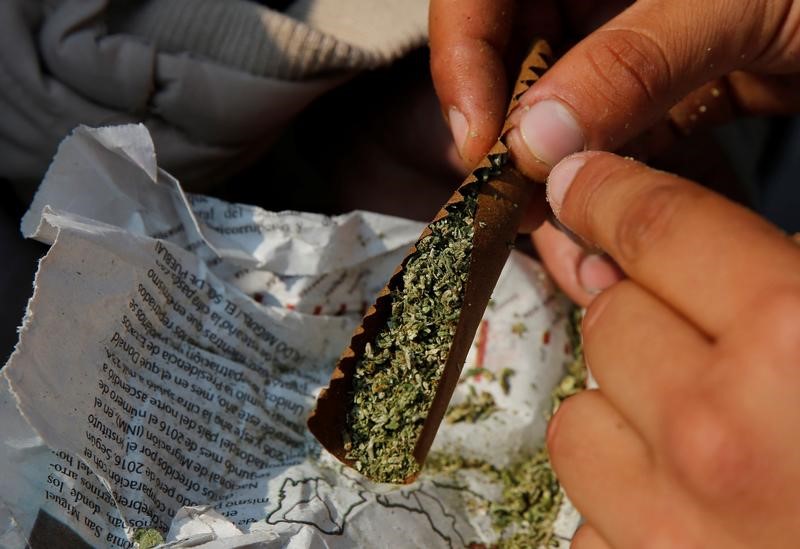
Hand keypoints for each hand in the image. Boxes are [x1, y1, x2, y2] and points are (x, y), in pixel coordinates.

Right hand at [430, 0, 799, 305]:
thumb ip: (634, 58)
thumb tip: (531, 142)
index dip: (463, 64)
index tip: (482, 146)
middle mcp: (603, 2)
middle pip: (515, 77)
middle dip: (516, 156)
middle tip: (524, 224)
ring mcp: (637, 56)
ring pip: (568, 133)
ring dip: (568, 203)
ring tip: (582, 267)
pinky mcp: (674, 102)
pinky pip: (628, 156)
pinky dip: (626, 208)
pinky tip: (625, 259)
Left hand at [544, 151, 799, 547]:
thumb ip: (789, 282)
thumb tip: (663, 248)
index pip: (656, 228)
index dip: (609, 192)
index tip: (579, 182)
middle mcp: (718, 432)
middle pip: (608, 319)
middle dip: (640, 313)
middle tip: (697, 337)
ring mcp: (667, 530)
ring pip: (578, 416)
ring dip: (624, 411)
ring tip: (701, 437)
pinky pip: (587, 512)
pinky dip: (628, 501)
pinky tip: (696, 517)